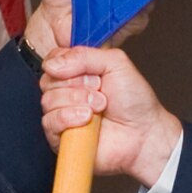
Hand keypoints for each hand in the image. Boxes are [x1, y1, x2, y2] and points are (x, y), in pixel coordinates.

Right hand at [40, 46, 181, 185]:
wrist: (143, 132)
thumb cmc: (133, 101)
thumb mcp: (115, 63)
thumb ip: (84, 55)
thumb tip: (52, 64)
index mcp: (76, 72)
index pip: (52, 61)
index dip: (65, 63)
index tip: (89, 70)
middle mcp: (66, 92)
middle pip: (48, 80)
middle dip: (78, 84)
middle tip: (100, 90)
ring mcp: (61, 114)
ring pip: (48, 101)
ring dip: (77, 101)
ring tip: (99, 107)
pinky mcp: (59, 137)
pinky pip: (49, 122)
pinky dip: (68, 117)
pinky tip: (86, 119)